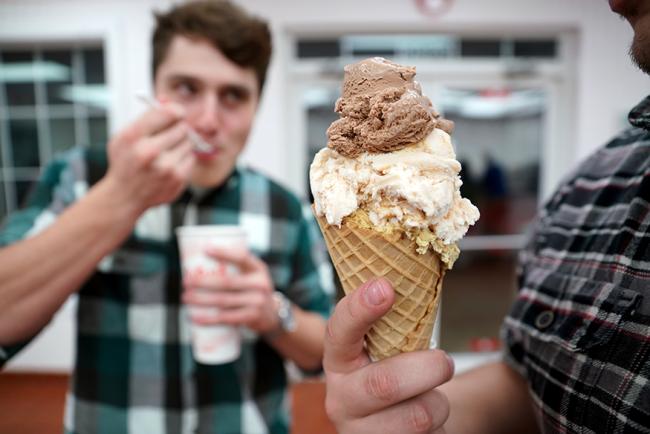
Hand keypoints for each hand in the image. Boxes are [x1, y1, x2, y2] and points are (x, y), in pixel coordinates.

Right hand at [103, 102, 194, 215]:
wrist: (124, 196)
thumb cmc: (126, 161)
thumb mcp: (125, 136)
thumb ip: (146, 117)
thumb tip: (168, 101)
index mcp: (132, 137)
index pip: (168, 112)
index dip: (176, 110)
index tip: (177, 113)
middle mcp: (148, 152)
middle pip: (182, 127)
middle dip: (179, 127)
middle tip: (171, 133)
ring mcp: (165, 168)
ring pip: (189, 142)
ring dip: (182, 143)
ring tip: (166, 151)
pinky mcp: (177, 179)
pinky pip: (191, 157)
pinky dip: (184, 158)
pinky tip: (169, 164)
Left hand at [182, 246, 279, 332]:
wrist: (272, 315)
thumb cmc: (253, 290)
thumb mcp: (251, 275)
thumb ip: (234, 269)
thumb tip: (198, 261)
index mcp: (258, 269)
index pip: (242, 257)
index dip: (224, 252)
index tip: (205, 249)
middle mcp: (260, 284)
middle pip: (227, 282)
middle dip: (202, 281)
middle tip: (186, 281)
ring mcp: (257, 302)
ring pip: (223, 301)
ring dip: (201, 299)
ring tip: (186, 297)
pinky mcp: (252, 317)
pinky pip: (226, 318)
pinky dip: (209, 318)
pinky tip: (195, 317)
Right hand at [324, 278, 454, 433]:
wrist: (401, 428)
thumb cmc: (396, 376)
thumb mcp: (388, 350)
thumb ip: (393, 324)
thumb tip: (412, 276)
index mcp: (339, 361)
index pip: (339, 331)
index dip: (359, 309)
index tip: (385, 286)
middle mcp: (341, 399)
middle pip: (384, 383)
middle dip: (427, 369)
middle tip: (444, 361)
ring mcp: (360, 432)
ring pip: (417, 416)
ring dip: (438, 402)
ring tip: (431, 396)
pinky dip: (439, 425)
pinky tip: (427, 422)